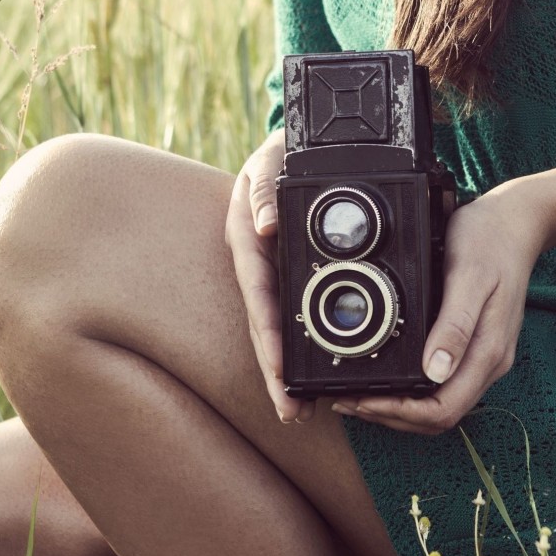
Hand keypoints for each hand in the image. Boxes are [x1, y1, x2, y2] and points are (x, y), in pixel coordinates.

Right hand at [226, 129, 313, 422]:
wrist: (293, 145)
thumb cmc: (282, 152)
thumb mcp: (271, 160)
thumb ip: (267, 187)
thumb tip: (267, 226)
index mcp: (250, 239)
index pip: (259, 296)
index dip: (268, 335)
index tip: (278, 368)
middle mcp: (258, 262)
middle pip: (264, 325)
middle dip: (274, 370)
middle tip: (290, 410)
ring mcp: (270, 272)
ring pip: (275, 327)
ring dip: (282, 370)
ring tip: (296, 409)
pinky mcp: (286, 277)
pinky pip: (289, 316)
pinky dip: (294, 348)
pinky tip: (305, 377)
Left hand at [331, 182, 546, 435]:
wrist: (516, 223)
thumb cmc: (490, 241)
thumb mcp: (468, 276)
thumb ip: (454, 325)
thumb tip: (435, 371)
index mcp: (488, 351)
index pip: (444, 409)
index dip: (400, 412)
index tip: (365, 400)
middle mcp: (489, 362)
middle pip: (439, 416)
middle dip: (392, 415)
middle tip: (350, 400)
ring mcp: (484, 357)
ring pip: (441, 404)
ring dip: (400, 408)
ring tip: (361, 395)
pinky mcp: (477, 347)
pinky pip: (444, 385)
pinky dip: (413, 391)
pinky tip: (390, 378)